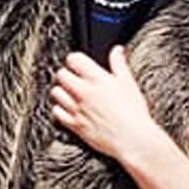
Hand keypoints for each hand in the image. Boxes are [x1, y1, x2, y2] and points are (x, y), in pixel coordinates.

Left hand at [51, 46, 159, 169]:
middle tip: (75, 79)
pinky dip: (60, 109)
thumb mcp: (128, 83)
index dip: (75, 60)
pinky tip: (69, 109)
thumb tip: (117, 50)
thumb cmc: (133, 112)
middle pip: (61, 74)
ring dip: (62, 91)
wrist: (132, 138)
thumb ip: (119, 64)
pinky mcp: (74, 124)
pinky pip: (57, 112)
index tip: (79, 64)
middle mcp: (82, 91)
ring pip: (56, 92)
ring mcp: (76, 108)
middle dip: (67, 75)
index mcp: (96, 78)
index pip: (73, 59)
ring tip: (71, 94)